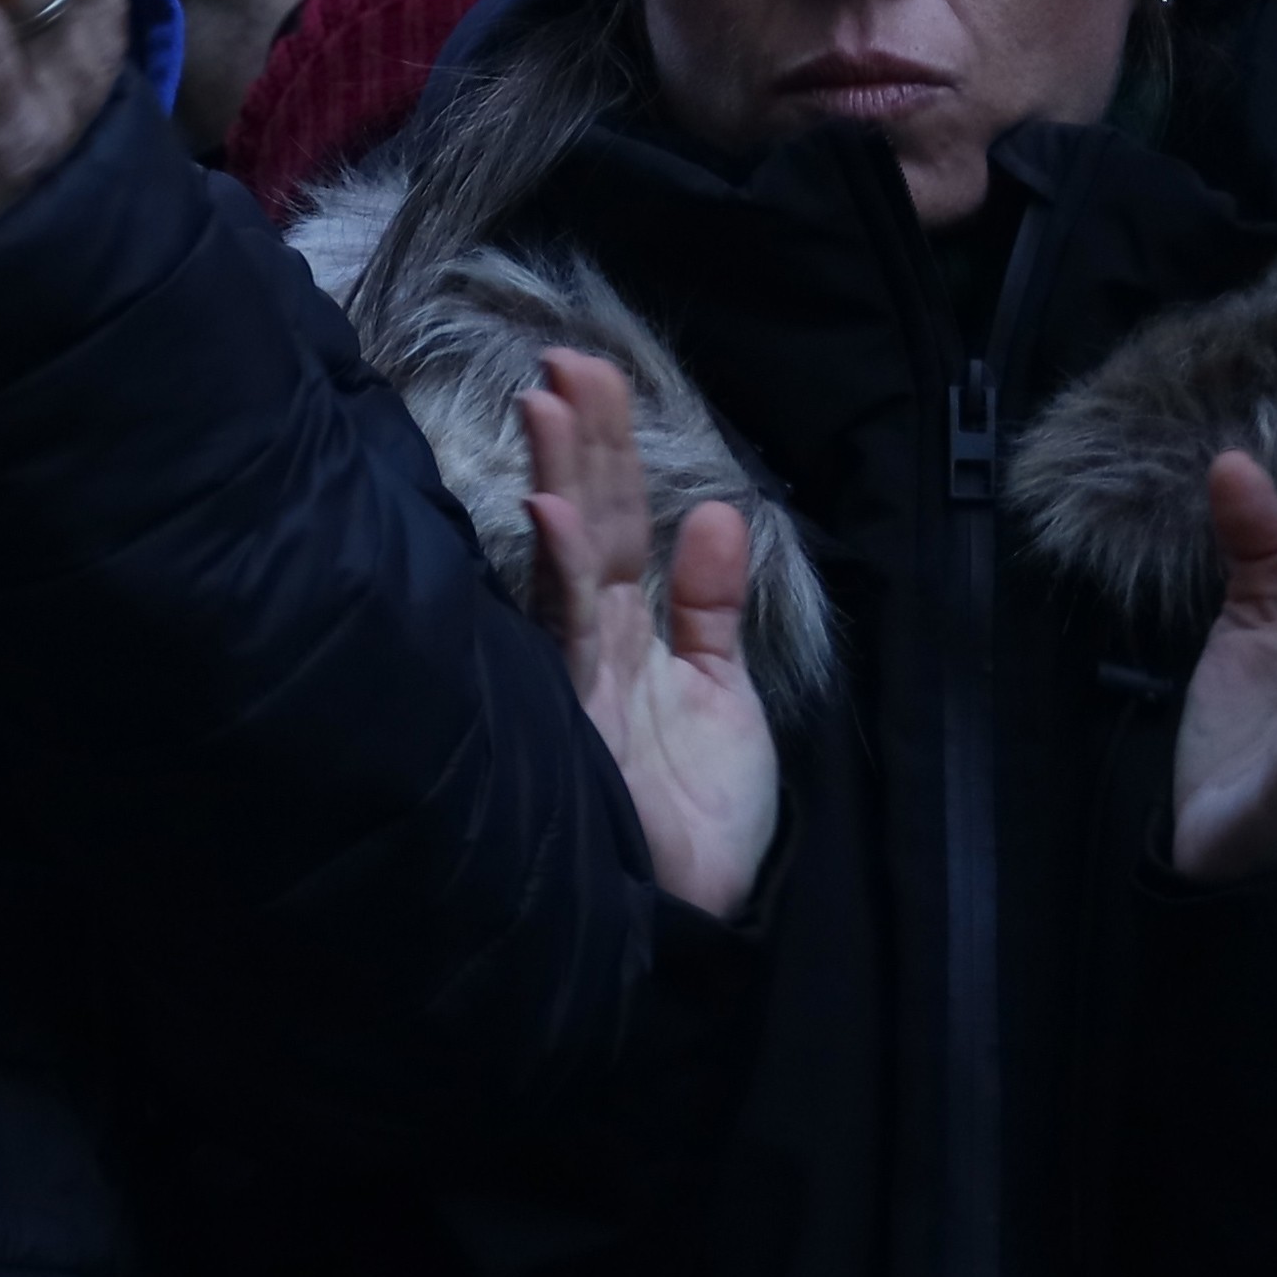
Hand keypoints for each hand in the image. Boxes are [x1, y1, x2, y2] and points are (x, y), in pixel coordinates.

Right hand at [522, 348, 780, 919]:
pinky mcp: (575, 715)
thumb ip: (712, 608)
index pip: (614, 525)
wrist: (699, 914)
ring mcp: (579, 676)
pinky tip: (553, 510)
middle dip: (578, 443)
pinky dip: (559, 570)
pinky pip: (567, 631)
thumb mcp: (726, 696)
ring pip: (569, 560)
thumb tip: (717, 511)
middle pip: (587, 525)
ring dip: (562, 479)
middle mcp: (595, 645)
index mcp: (630, 636)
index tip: (592, 377)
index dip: (607, 453)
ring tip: (550, 402)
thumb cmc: (703, 819)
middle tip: (563, 362)